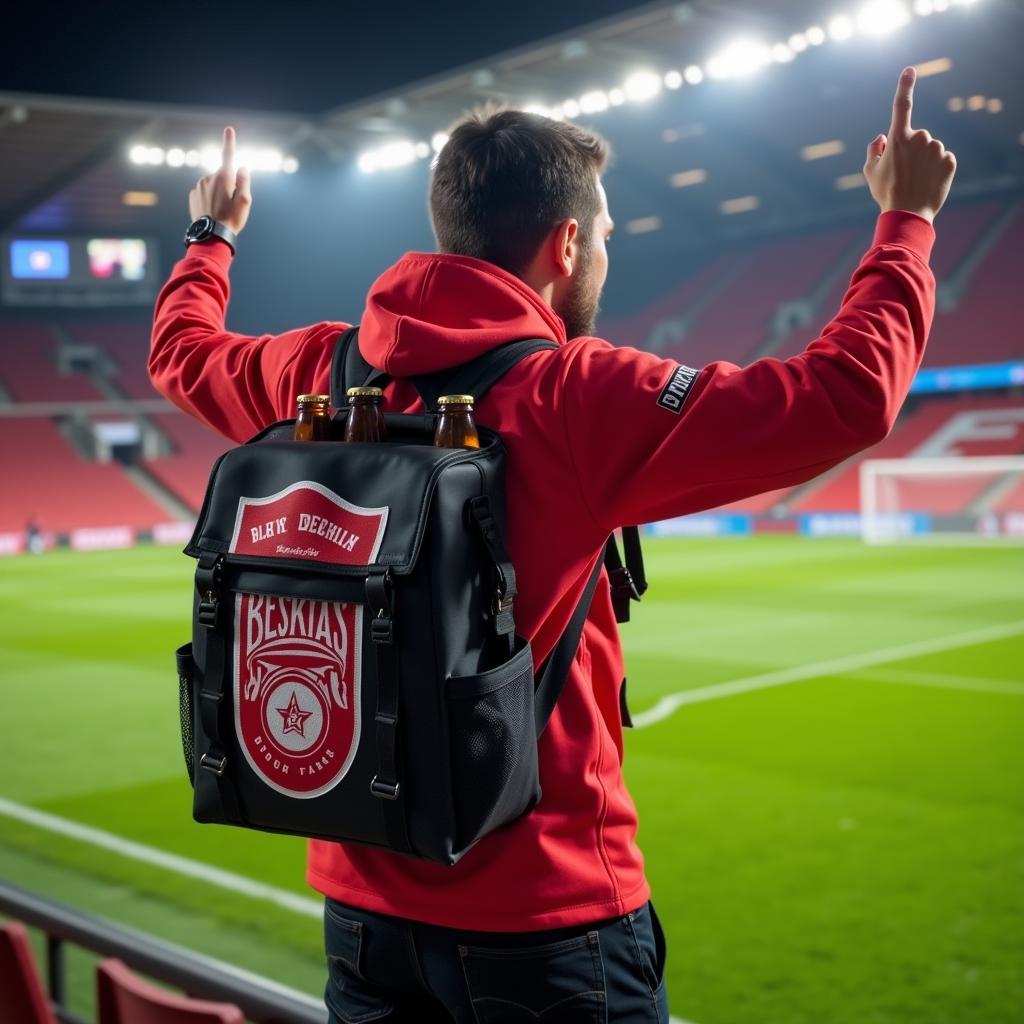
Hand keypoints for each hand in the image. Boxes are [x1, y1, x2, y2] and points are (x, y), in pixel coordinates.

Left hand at [188, 126, 251, 233]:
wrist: (211, 236)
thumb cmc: (231, 219)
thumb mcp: (245, 202)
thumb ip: (244, 182)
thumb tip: (241, 168)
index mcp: (223, 178)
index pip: (228, 156)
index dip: (229, 142)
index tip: (229, 129)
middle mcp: (209, 178)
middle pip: (223, 176)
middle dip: (228, 185)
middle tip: (232, 205)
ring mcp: (199, 187)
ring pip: (213, 185)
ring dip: (219, 193)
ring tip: (222, 211)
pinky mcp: (193, 196)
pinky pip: (204, 193)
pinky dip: (210, 199)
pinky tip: (213, 212)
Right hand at [864, 67, 956, 222]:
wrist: (908, 214)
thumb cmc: (886, 193)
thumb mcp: (870, 172)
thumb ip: (873, 149)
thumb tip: (882, 136)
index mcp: (898, 138)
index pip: (901, 106)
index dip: (905, 86)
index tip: (910, 70)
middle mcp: (920, 138)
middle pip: (917, 136)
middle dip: (911, 149)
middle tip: (902, 172)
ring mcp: (937, 149)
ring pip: (931, 149)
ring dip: (924, 160)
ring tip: (915, 180)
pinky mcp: (950, 160)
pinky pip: (942, 160)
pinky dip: (936, 169)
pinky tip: (928, 183)